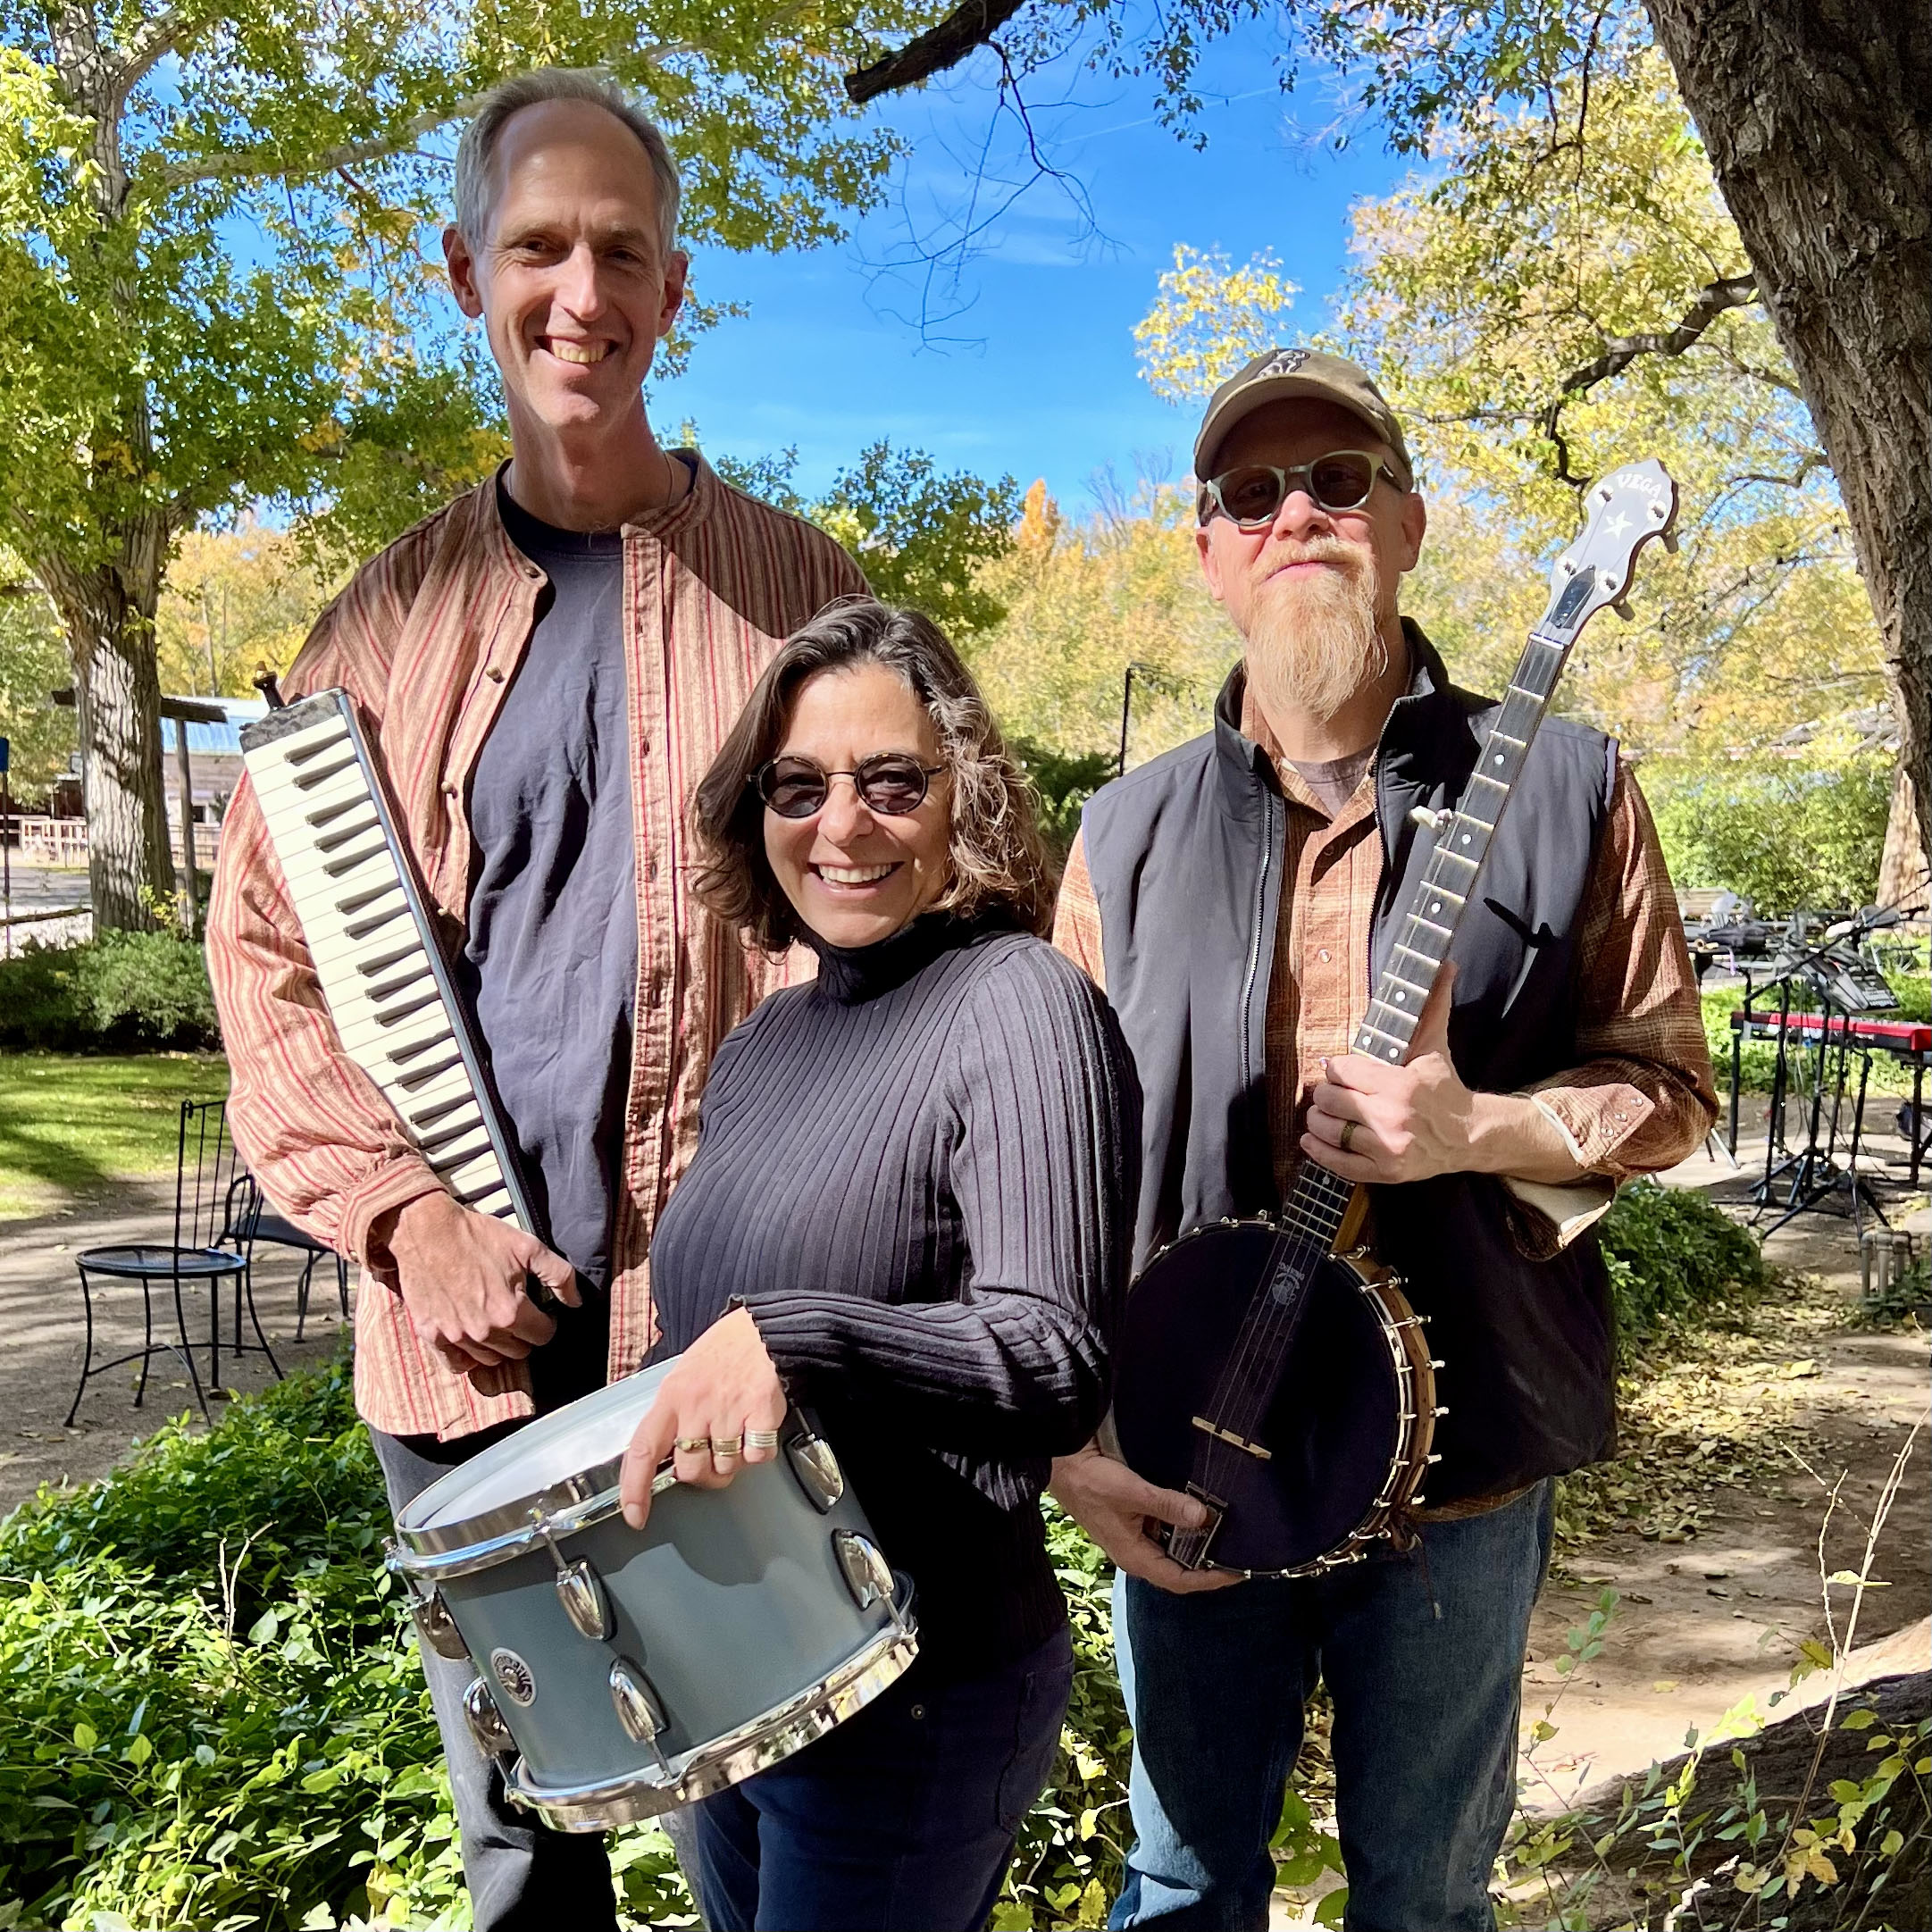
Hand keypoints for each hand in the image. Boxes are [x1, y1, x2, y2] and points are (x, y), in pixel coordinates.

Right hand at [376, 1191, 578, 1383]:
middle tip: (517, 1314)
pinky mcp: (432, 1335)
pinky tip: (472, 1341)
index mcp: (511, 1312)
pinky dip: (467, 1358)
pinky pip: (456, 1365)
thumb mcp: (529, 1247)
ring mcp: (456, 1336)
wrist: (428, 1230)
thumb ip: (559, 1276)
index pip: (543, 1335)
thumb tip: (577, 1302)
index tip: (540, 1311)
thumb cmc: (478, 1236)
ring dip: (498, 1346)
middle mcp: (484, 1331)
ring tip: (496, 1324)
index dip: (546, 1322)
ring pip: (490, 1359)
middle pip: (518, 1351)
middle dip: (524, 1334)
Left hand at [619, 1307, 786, 1530]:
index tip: (635, 1516)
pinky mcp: (759, 1412)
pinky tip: (757, 1427)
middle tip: (714, 1455)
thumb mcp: (682, 1378)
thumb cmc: (722, 1353)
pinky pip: (757, 1457)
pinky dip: (760, 1450)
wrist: (763, 1328)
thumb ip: (672, 1416)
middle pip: (691, 1470)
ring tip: (738, 1432)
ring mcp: (728, 1410)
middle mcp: (695, 1406)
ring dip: (734, 1461)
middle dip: (704, 1473)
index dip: (634, 1488)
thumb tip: (663, 1459)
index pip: (642, 1450)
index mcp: (670, 1398)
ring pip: (726, 1467)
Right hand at [1048, 1442, 1239, 1593]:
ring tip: (1224, 1534)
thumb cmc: (1090, 1482)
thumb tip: (1203, 1517)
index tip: (1236, 1573)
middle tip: (1237, 1554)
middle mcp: (1135, 1553)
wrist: (1062, 1464)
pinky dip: (1182, 1528)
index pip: (1179, 1580)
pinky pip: (1163, 1533)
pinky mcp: (1131, 1522)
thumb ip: (1167, 1505)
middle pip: (1178, 1570)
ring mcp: (1132, 1538)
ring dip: (1195, 1545)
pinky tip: (1197, 1514)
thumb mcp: (1132, 1493)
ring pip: (1171, 1550)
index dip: (1209, 1580)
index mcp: (1134, 1556)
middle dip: (1207, 1565)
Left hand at [1302, 966, 1586, 1186]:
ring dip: (1318, 1120)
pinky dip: (1318, 1151)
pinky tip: (1311, 1139)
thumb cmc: (1445, 1087)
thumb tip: (1446, 963)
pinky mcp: (1385, 1172)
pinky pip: (1339, 1164)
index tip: (1337, 1070)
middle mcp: (1391, 1117)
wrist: (1469, 1135)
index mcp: (1400, 1084)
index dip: (1336, 1069)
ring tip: (1322, 1113)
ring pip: (1330, 1130)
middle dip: (1325, 1094)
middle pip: (1331, 1100)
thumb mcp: (1435, 1046)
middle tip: (1328, 1093)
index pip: (1344, 1071)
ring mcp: (1387, 1147)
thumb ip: (1433, 1006)